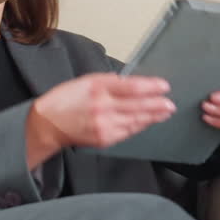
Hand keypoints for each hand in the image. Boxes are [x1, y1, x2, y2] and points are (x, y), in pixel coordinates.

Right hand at [25, 73, 175, 167]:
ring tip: (165, 112)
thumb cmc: (65, 99)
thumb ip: (110, 82)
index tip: (164, 86)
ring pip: (136, 120)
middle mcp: (102, 107)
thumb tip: (132, 83)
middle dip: (157, 104)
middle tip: (170, 103)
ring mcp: (104, 125)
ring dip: (153, 116)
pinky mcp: (105, 138)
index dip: (151, 87)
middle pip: (137, 105)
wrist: (48, 124)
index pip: (131, 87)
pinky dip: (140, 126)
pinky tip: (148, 122)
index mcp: (97, 88)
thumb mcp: (86, 81)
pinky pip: (128, 132)